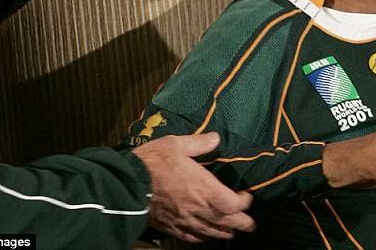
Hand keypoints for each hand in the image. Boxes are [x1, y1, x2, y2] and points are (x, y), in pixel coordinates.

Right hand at [132, 132, 255, 242]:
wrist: (126, 185)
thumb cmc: (153, 162)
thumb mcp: (177, 144)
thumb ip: (200, 143)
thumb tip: (216, 138)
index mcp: (204, 188)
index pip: (233, 203)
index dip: (243, 203)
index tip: (247, 197)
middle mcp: (198, 208)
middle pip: (226, 222)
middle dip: (241, 223)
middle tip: (250, 225)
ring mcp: (184, 220)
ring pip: (210, 232)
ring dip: (223, 233)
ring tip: (231, 233)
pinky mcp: (170, 227)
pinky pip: (190, 237)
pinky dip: (202, 237)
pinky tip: (204, 236)